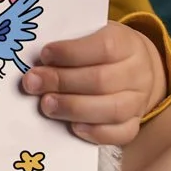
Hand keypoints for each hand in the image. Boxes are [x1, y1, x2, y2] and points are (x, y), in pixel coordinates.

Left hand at [20, 22, 166, 146]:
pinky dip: (95, 133)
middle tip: (32, 82)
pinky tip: (72, 127)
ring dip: (73, 108)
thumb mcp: (90, 36)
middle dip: (61, 82)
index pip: (104, 47)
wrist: (135, 69)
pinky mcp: (134, 124)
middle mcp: (137, 73)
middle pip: (101, 81)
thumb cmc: (101, 51)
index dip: (71, 52)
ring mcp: (138, 101)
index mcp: (126, 43)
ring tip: (46, 105)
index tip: (44, 55)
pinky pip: (119, 134)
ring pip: (111, 110)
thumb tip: (37, 60)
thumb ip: (69, 45)